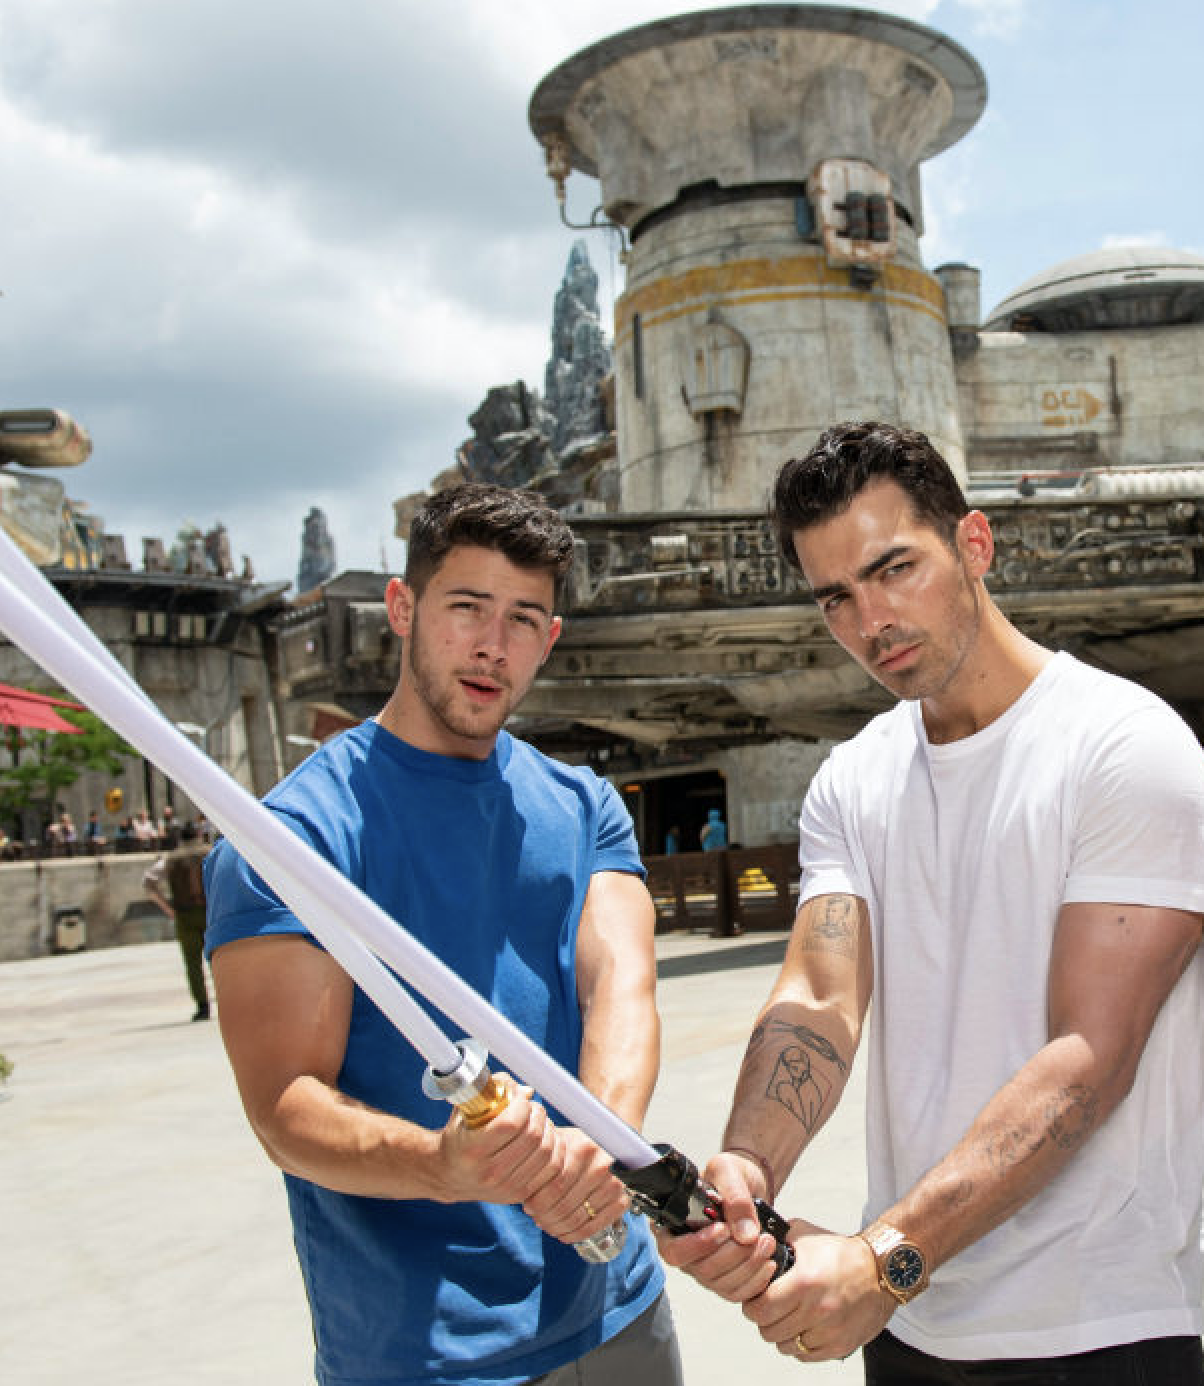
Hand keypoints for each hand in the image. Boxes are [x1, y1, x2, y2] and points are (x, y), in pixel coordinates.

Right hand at [436, 1077, 560, 1205]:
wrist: (449, 1176)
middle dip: (538, 1114)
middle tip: (531, 1108)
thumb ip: (494, 1090)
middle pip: (533, 1137)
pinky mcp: (520, 1194)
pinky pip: (552, 1169)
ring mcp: (506, 1187)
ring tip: (539, 1123)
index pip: (511, 1123)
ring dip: (548, 1130)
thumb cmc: (460, 1136)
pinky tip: (546, 1139)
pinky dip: (555, 1149)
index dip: (521, 1105)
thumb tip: (527, 1092)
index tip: (518, 1099)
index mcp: (473, 1150)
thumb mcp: (466, 1109)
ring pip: (547, 1153)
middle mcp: (490, 1173)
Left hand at [522, 1126, 628, 1243]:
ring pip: (577, 1217)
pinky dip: (575, 1235)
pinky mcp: (622, 1200)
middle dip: (545, 1217)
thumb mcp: (559, 1143)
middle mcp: (601, 1166)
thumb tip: (518, 1187)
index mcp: (582, 1148)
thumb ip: (542, 1160)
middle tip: (536, 1218)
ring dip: (557, 1227)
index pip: (554, 1186)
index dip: (537, 1201)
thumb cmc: (576, 1146)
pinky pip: (594, 1226)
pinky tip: (564, 1234)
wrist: (607, 1145)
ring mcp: (614, 1184)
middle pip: (564, 1204)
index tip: (528, 1206)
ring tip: (547, 1225)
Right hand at [654, 1151, 779, 1302]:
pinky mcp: (725, 1280)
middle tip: (759, 1236)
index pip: (673, 1251)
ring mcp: (704, 1269)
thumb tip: (744, 1234)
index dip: (697, 1246)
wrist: (750, 1186)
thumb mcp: (729, 1171)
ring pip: (721, 1284)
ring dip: (749, 1267)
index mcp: (674, 1224)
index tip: (724, 1230)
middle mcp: (686, 1251)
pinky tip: (768, 1263)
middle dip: (735, 1255)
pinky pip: (736, 1293)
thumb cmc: (732, 1175)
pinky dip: (755, 1282)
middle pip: (702, 1270)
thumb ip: (734, 1196)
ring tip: (768, 1243)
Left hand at [742, 1221, 892, 1361]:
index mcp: (804, 1282)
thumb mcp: (805, 1235)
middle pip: (770, 1331)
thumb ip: (776, 1239)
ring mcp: (830, 1331)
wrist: (881, 1270)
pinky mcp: (840, 1346)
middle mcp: (816, 1310)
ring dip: (782, 1334)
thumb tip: (752, 1242)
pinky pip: (807, 1356)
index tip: (755, 1300)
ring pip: (786, 1347)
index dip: (752, 1306)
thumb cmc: (841, 1253)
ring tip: (788, 1318)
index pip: (760, 1309)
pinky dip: (801, 1345)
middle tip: (770, 1309)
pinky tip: (804, 1328)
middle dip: (764, 1320)